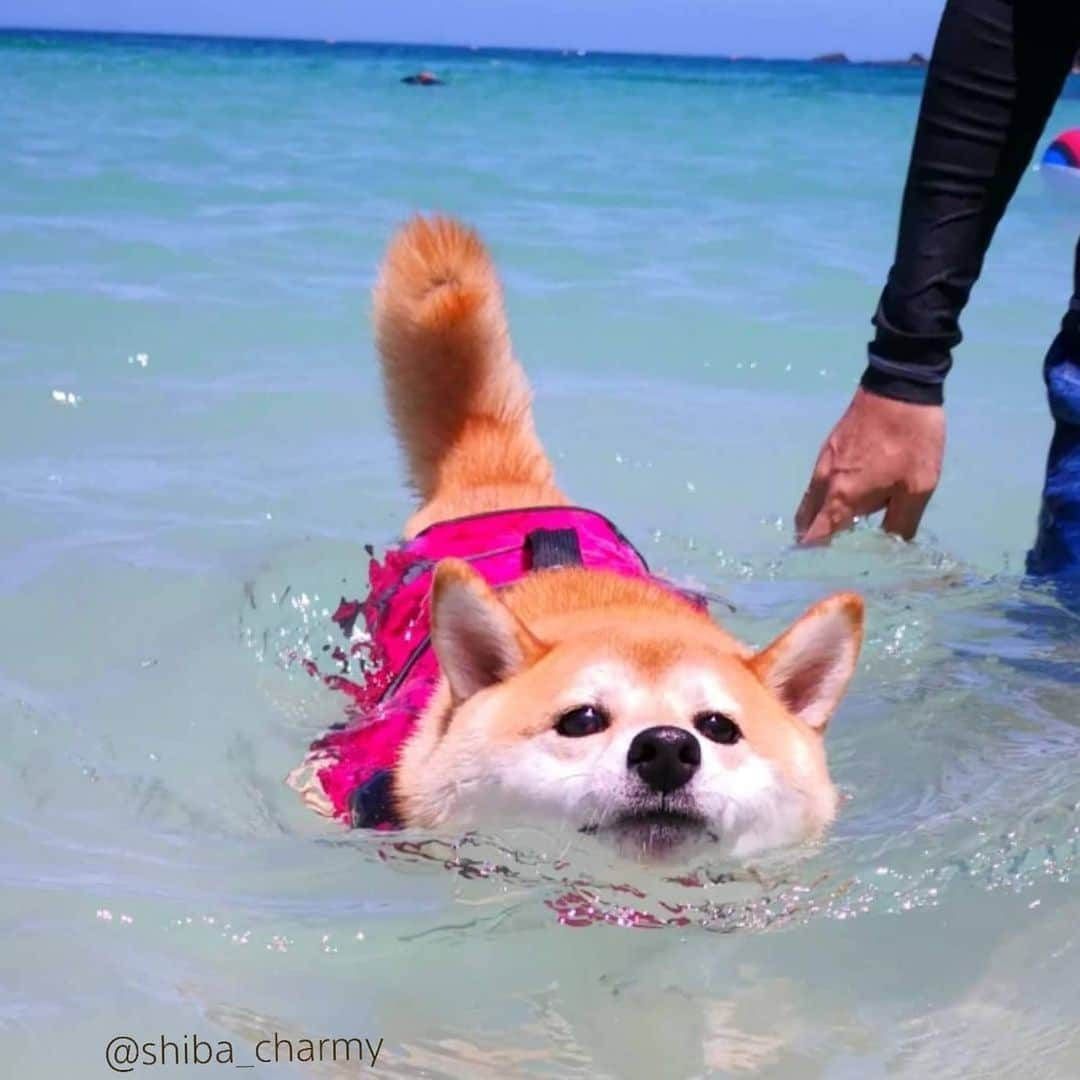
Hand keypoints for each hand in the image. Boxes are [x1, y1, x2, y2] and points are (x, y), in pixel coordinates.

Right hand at [795, 387, 944, 543]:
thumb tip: (890, 550)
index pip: (815, 537)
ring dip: (815, 519)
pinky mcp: (828, 448)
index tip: (822, 572)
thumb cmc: (911, 441)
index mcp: (842, 498)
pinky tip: (843, 498)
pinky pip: (816, 484)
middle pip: (805, 521)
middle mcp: (823, 483)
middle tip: (827, 556)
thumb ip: (901, 524)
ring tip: (835, 531)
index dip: (816, 558)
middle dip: (811, 540)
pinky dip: (821, 499)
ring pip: (808, 502)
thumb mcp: (918, 488)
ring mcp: (822, 464)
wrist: (899, 388)